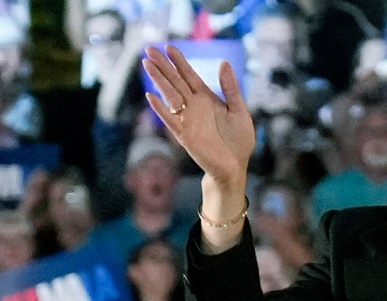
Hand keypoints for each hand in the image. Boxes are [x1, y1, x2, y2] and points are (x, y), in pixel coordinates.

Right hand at [139, 45, 255, 197]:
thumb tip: (224, 62)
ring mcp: (188, 120)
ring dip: (158, 80)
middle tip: (148, 49)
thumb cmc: (238, 140)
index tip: (168, 46)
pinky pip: (170, 119)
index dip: (179, 61)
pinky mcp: (185, 135)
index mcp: (206, 98)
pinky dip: (161, 108)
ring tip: (147, 64)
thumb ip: (230, 88)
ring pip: (170, 95)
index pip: (189, 75)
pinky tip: (151, 96)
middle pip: (175, 81)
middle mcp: (194, 106)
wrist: (236, 167)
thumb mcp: (239, 110)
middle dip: (163, 65)